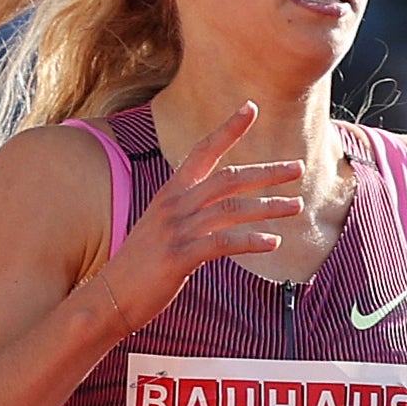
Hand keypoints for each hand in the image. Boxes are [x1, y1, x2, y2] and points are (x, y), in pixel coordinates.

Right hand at [90, 102, 303, 336]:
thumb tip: (220, 211)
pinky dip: (251, 241)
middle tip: (298, 168)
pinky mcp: (179, 257)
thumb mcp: (161, 229)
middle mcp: (173, 206)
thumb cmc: (139, 267)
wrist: (108, 298)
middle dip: (266, 172)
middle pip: (228, 179)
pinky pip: (223, 243)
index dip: (227, 129)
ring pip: (232, 209)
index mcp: (169, 194)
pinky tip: (273, 242)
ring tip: (296, 206)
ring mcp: (176, 231)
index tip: (251, 107)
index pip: (202, 151)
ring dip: (269, 206)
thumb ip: (189, 213)